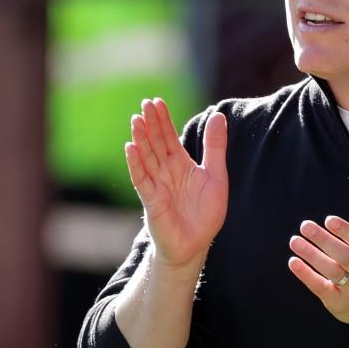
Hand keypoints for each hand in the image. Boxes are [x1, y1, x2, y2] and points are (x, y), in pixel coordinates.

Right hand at [125, 98, 227, 269]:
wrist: (196, 245)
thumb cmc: (205, 214)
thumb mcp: (216, 176)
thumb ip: (215, 147)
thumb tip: (218, 115)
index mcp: (180, 165)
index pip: (169, 137)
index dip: (163, 120)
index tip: (157, 102)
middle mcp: (165, 172)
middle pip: (156, 143)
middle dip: (151, 124)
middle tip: (145, 103)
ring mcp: (156, 185)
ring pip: (146, 158)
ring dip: (141, 139)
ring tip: (136, 120)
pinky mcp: (152, 201)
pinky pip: (141, 180)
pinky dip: (136, 164)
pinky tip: (130, 148)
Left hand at [287, 183, 348, 342]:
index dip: (346, 231)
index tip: (329, 219)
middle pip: (345, 257)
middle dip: (324, 241)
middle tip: (305, 225)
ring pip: (332, 272)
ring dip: (311, 256)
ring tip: (295, 241)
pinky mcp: (339, 303)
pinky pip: (321, 288)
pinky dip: (306, 275)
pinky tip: (293, 262)